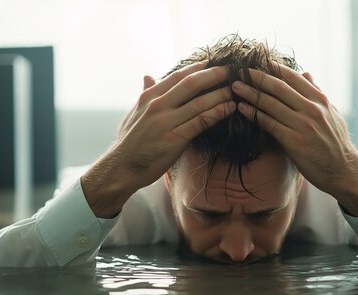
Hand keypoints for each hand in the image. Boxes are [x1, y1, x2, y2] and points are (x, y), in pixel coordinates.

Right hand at [82, 62, 235, 217]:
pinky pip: (201, 121)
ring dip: (220, 94)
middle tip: (231, 70)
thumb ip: (144, 94)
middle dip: (213, 75)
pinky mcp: (175, 139)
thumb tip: (148, 76)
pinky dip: (217, 113)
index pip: (176, 77)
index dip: (196, 68)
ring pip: (199, 103)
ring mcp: (166, 122)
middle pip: (191, 84)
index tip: (212, 62)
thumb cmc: (129, 142)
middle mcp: (157, 106)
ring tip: (236, 90)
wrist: (121, 168)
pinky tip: (229, 109)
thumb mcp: (133, 114)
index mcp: (148, 98)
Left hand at [232, 65, 357, 215]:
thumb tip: (306, 73)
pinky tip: (242, 108)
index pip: (293, 78)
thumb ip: (317, 93)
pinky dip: (254, 114)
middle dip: (257, 77)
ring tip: (235, 87)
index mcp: (321, 100)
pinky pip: (269, 124)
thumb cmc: (336, 143)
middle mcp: (312, 109)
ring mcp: (303, 125)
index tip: (257, 62)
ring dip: (250, 93)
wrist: (343, 171)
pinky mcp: (294, 142)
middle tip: (239, 69)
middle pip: (279, 88)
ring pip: (271, 104)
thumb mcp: (332, 113)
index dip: (273, 68)